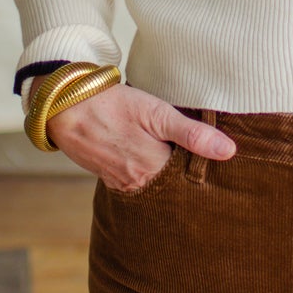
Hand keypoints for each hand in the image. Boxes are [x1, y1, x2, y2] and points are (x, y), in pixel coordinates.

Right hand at [43, 83, 234, 191]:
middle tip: (202, 162)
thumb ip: (192, 134)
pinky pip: (140, 183)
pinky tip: (157, 163)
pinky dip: (151, 175)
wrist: (65, 107)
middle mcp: (139, 184)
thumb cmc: (112, 105)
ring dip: (170, 176)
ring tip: (181, 161)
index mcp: (154, 170)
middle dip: (189, 177)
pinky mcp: (112, 180)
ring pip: (158, 186)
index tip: (220, 163)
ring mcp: (123, 185)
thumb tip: (228, 151)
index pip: (193, 179)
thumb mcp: (156, 113)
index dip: (206, 169)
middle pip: (176, 187)